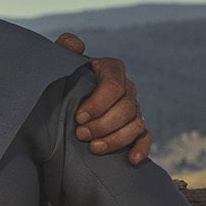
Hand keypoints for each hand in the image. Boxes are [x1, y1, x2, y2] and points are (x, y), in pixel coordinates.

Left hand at [55, 32, 151, 164]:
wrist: (62, 98)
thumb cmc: (61, 78)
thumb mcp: (60, 62)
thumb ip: (64, 48)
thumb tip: (77, 45)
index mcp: (111, 69)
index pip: (114, 85)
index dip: (98, 103)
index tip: (78, 117)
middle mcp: (127, 88)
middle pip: (126, 108)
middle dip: (103, 124)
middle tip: (80, 134)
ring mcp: (133, 108)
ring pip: (136, 124)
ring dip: (116, 139)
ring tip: (93, 148)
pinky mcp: (135, 127)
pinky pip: (146, 137)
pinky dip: (141, 149)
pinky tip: (130, 159)